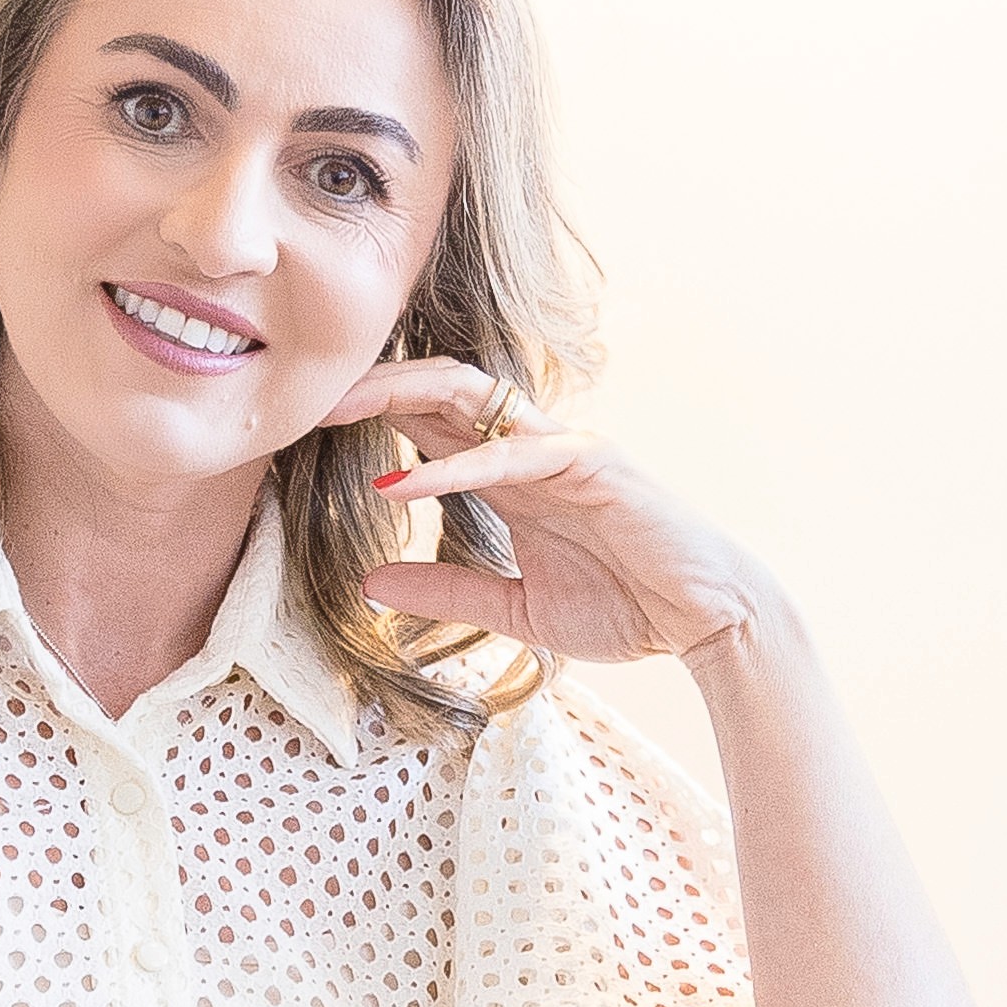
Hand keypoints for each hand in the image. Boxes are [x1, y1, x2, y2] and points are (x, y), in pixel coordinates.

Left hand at [328, 358, 763, 668]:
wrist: (704, 621)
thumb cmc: (624, 607)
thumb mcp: (513, 608)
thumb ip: (446, 588)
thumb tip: (369, 583)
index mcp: (509, 475)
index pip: (428, 424)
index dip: (369, 414)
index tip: (302, 422)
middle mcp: (528, 447)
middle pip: (434, 391)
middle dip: (368, 384)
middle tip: (302, 393)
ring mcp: (558, 447)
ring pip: (466, 396)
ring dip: (396, 396)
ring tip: (335, 408)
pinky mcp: (588, 464)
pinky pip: (508, 454)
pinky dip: (450, 467)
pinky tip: (399, 480)